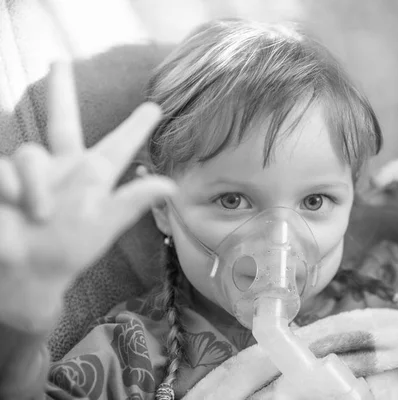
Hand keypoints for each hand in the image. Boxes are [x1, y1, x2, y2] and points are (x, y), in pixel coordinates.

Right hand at [0, 61, 175, 330]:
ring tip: (40, 215)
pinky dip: (12, 189)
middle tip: (58, 62)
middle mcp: (62, 168)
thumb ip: (133, 202)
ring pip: (29, 155)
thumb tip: (171, 185)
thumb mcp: (103, 226)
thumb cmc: (67, 252)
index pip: (118, 145)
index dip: (135, 126)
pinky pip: (4, 170)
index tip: (154, 107)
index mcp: (92, 177)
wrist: (24, 274)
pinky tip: (15, 206)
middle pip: (60, 120)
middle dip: (59, 90)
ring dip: (35, 187)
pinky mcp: (2, 179)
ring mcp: (30, 173)